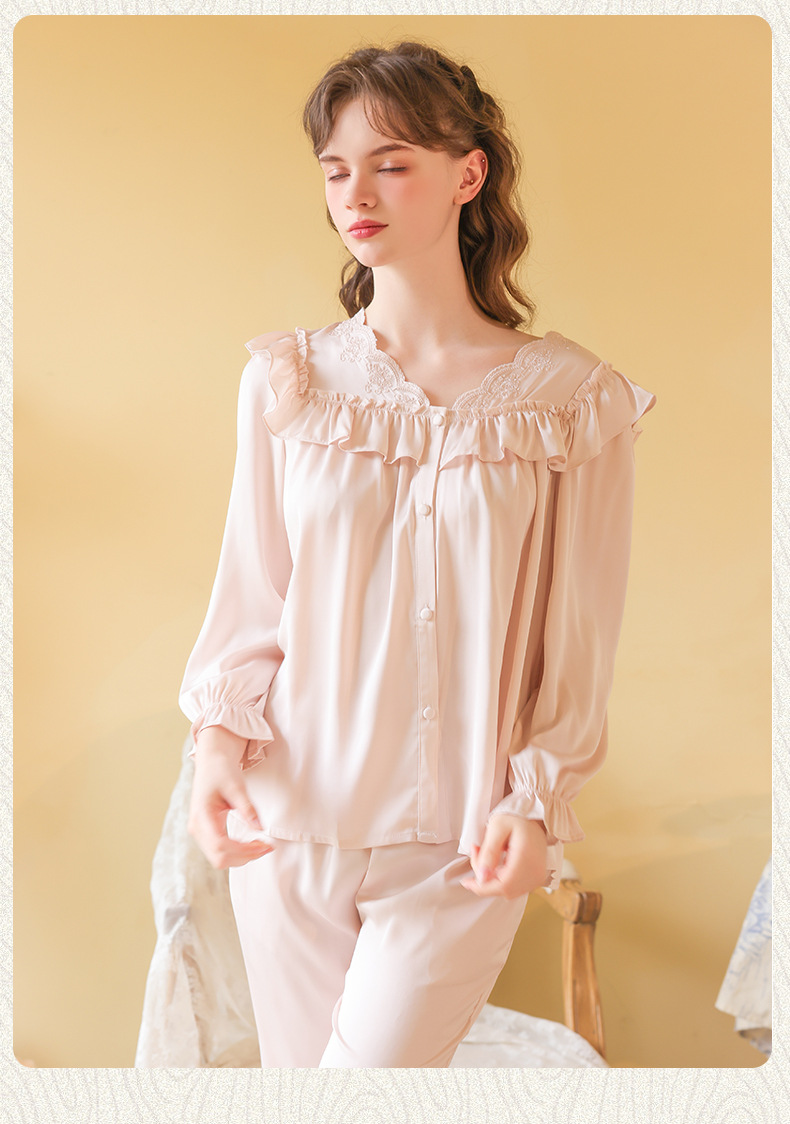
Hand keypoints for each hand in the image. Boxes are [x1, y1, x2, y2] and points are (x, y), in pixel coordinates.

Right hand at [187, 725, 275, 868]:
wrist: (211, 761)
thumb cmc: (221, 770)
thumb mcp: (236, 786)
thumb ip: (247, 808)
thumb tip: (260, 828)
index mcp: (201, 816)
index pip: (220, 845)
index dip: (244, 850)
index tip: (264, 844)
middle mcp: (196, 828)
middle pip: (219, 857)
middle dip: (245, 856)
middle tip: (267, 847)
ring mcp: (200, 832)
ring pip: (219, 858)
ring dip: (242, 857)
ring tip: (263, 846)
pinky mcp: (206, 832)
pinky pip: (220, 850)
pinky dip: (237, 852)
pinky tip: (252, 844)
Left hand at [460, 814, 548, 898]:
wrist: (534, 815)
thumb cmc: (517, 817)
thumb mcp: (497, 827)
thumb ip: (488, 852)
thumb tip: (482, 877)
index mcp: (527, 860)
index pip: (502, 886)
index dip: (481, 887)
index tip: (466, 882)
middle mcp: (535, 873)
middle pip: (503, 889)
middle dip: (484, 878)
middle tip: (477, 855)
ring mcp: (537, 877)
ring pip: (508, 890)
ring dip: (492, 878)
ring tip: (486, 856)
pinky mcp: (536, 877)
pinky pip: (514, 886)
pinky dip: (501, 878)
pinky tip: (496, 863)